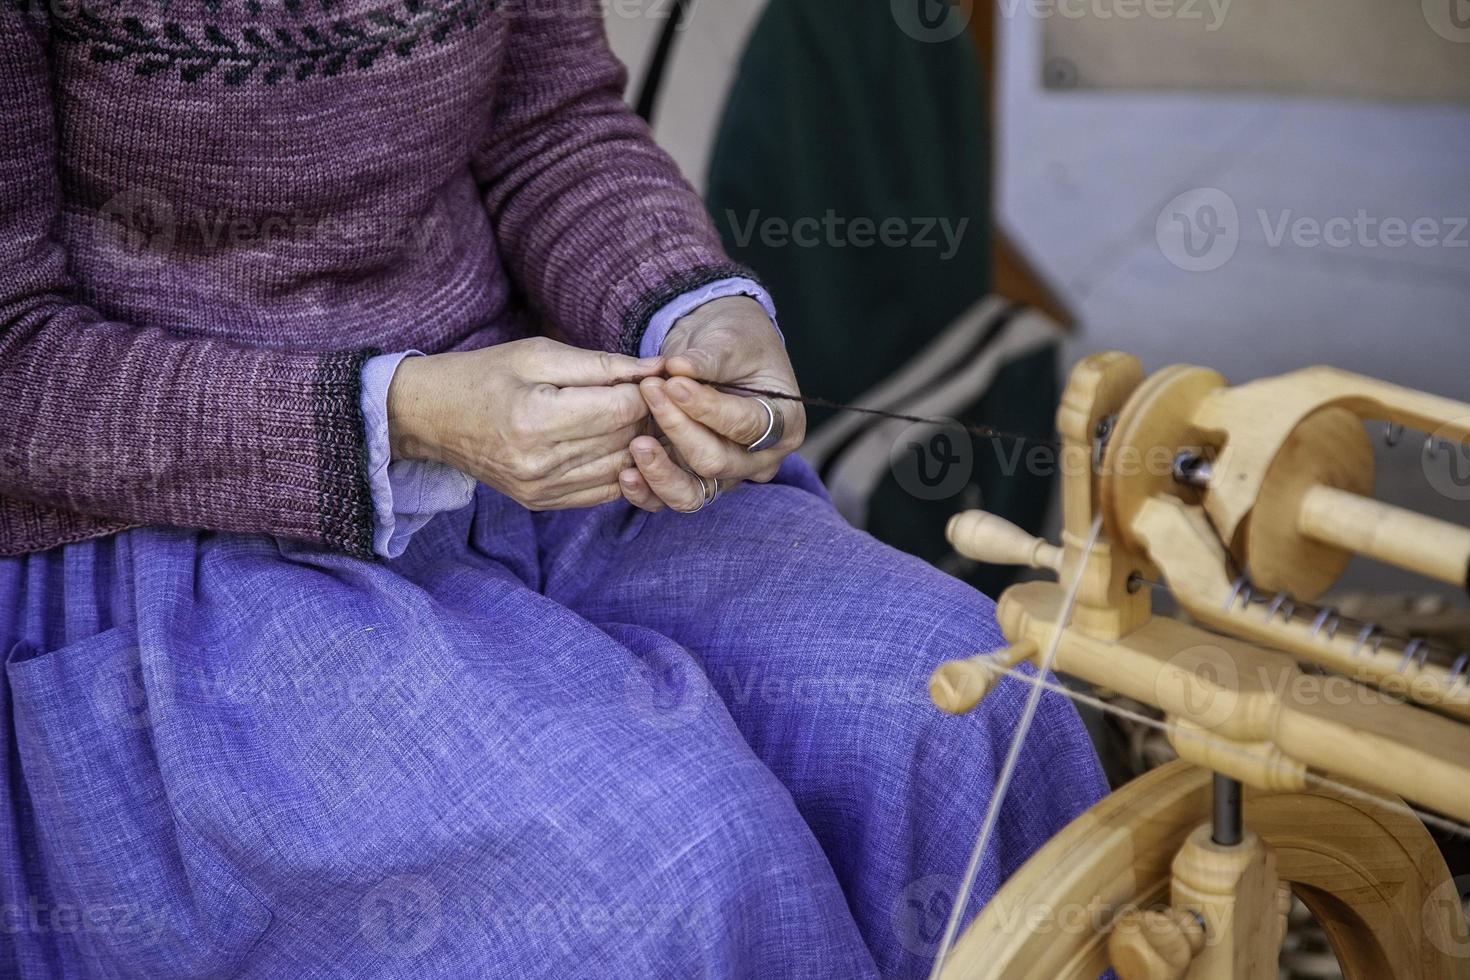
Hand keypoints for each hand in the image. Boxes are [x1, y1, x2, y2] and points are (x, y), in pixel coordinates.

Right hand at [388, 337, 662, 510]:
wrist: (433, 417)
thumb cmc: (486, 374)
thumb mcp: (539, 353)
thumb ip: (603, 363)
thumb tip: (658, 368)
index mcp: (537, 418)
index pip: (623, 409)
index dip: (647, 390)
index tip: (650, 376)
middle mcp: (541, 463)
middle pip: (627, 440)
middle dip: (648, 415)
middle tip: (652, 395)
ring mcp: (541, 489)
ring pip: (622, 468)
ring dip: (639, 443)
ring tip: (636, 417)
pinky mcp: (542, 503)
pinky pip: (604, 492)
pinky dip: (621, 468)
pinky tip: (617, 444)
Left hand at [619, 296, 805, 512]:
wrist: (715, 348)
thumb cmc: (734, 341)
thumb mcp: (730, 340)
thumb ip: (708, 357)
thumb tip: (678, 368)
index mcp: (783, 425)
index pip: (748, 426)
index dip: (709, 408)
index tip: (674, 382)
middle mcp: (757, 459)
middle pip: (717, 462)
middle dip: (680, 429)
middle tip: (651, 391)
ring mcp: (723, 475)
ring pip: (693, 493)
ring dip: (661, 471)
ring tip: (638, 443)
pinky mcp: (690, 480)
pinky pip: (668, 499)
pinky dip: (646, 490)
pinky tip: (626, 473)